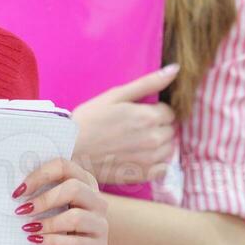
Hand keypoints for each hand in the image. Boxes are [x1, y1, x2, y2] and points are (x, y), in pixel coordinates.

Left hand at [14, 156, 107, 244]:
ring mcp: (101, 225)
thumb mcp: (49, 209)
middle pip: (74, 188)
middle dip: (44, 199)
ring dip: (48, 223)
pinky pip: (76, 243)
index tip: (19, 191)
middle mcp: (96, 200)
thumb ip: (38, 194)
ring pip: (76, 217)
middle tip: (22, 210)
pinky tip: (37, 241)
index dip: (40, 175)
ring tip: (28, 229)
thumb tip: (15, 189)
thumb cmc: (57, 230)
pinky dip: (53, 241)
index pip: (64, 166)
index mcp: (84, 183)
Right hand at [70, 65, 178, 186]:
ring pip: (168, 148)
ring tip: (135, 141)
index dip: (155, 111)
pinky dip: (156, 163)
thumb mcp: (116, 95)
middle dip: (157, 126)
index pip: (169, 112)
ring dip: (158, 144)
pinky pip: (163, 168)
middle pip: (170, 130)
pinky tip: (138, 157)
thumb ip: (148, 83)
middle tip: (134, 127)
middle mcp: (153, 139)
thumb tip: (175, 69)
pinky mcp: (142, 176)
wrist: (69, 150)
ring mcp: (149, 160)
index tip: (138, 114)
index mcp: (148, 117)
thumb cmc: (89, 119)